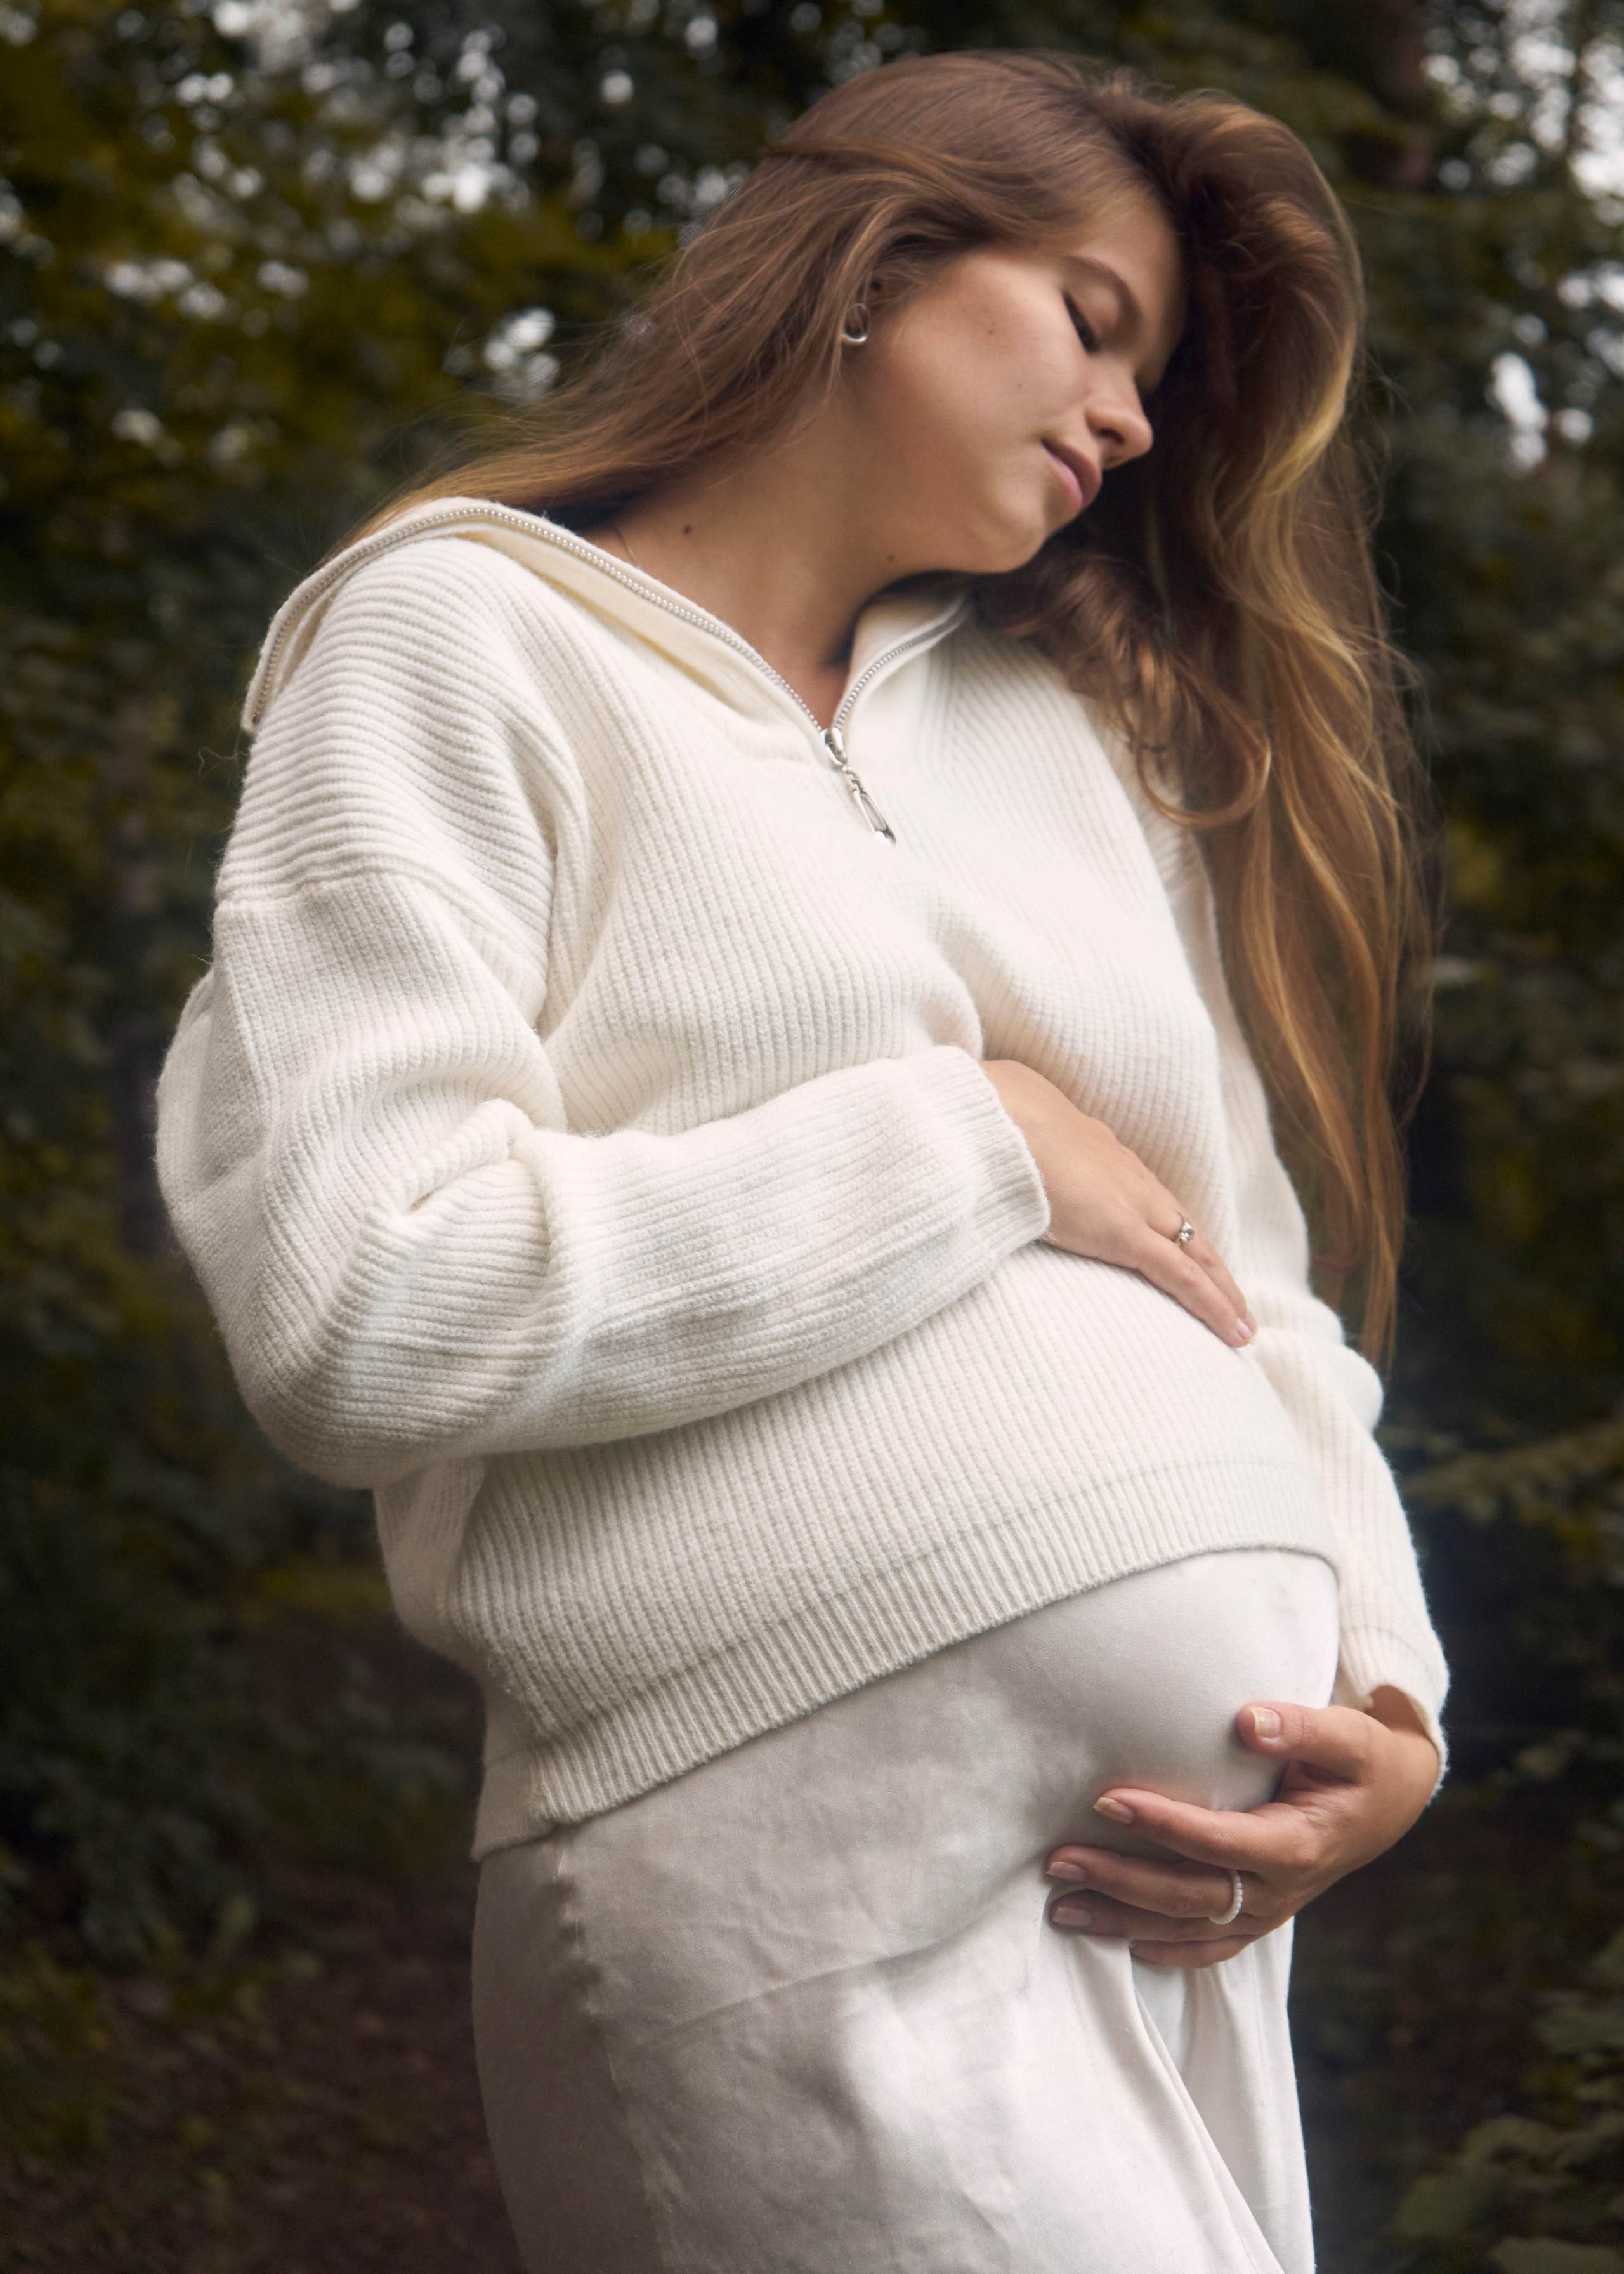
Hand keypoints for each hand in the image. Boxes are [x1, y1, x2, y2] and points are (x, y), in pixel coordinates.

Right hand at [977, 1057, 1253, 1348]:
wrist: (993, 1114)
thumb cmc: (989, 1127)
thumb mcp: (1005, 1149)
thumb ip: (1010, 1167)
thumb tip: (987, 1179)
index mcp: (1100, 1156)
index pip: (1149, 1199)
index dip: (1170, 1230)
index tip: (1184, 1253)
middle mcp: (1128, 1177)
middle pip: (1184, 1228)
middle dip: (1210, 1264)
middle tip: (1234, 1300)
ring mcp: (1132, 1203)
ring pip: (1196, 1253)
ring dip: (1222, 1289)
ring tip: (1242, 1326)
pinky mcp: (1126, 1231)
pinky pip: (1182, 1276)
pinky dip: (1213, 1304)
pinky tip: (1235, 1331)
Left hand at [1042, 1688, 1440, 1967]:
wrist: (1391, 1799)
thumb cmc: (1362, 1759)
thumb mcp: (1347, 1735)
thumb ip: (1300, 1726)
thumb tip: (1247, 1720)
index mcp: (1297, 1846)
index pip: (1217, 1842)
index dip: (1162, 1825)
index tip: (1107, 1800)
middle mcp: (1279, 1890)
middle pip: (1188, 1896)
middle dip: (1120, 1882)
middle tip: (1058, 1862)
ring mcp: (1270, 1909)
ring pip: (1188, 1929)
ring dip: (1123, 1921)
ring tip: (1061, 1909)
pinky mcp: (1262, 1915)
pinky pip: (1211, 1946)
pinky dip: (1167, 1951)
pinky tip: (1122, 1944)